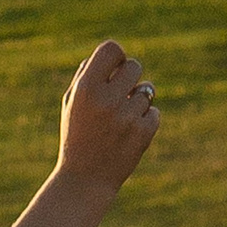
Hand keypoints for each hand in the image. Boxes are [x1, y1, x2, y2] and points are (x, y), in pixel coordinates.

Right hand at [57, 40, 159, 193]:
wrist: (85, 177)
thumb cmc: (76, 134)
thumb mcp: (71, 103)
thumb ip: (87, 76)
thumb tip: (110, 55)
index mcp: (85, 89)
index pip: (111, 49)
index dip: (115, 56)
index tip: (112, 68)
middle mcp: (106, 99)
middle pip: (134, 65)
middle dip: (129, 77)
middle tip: (119, 93)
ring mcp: (127, 116)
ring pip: (147, 90)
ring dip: (137, 101)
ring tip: (120, 118)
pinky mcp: (144, 131)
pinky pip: (154, 111)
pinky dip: (145, 119)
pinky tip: (128, 134)